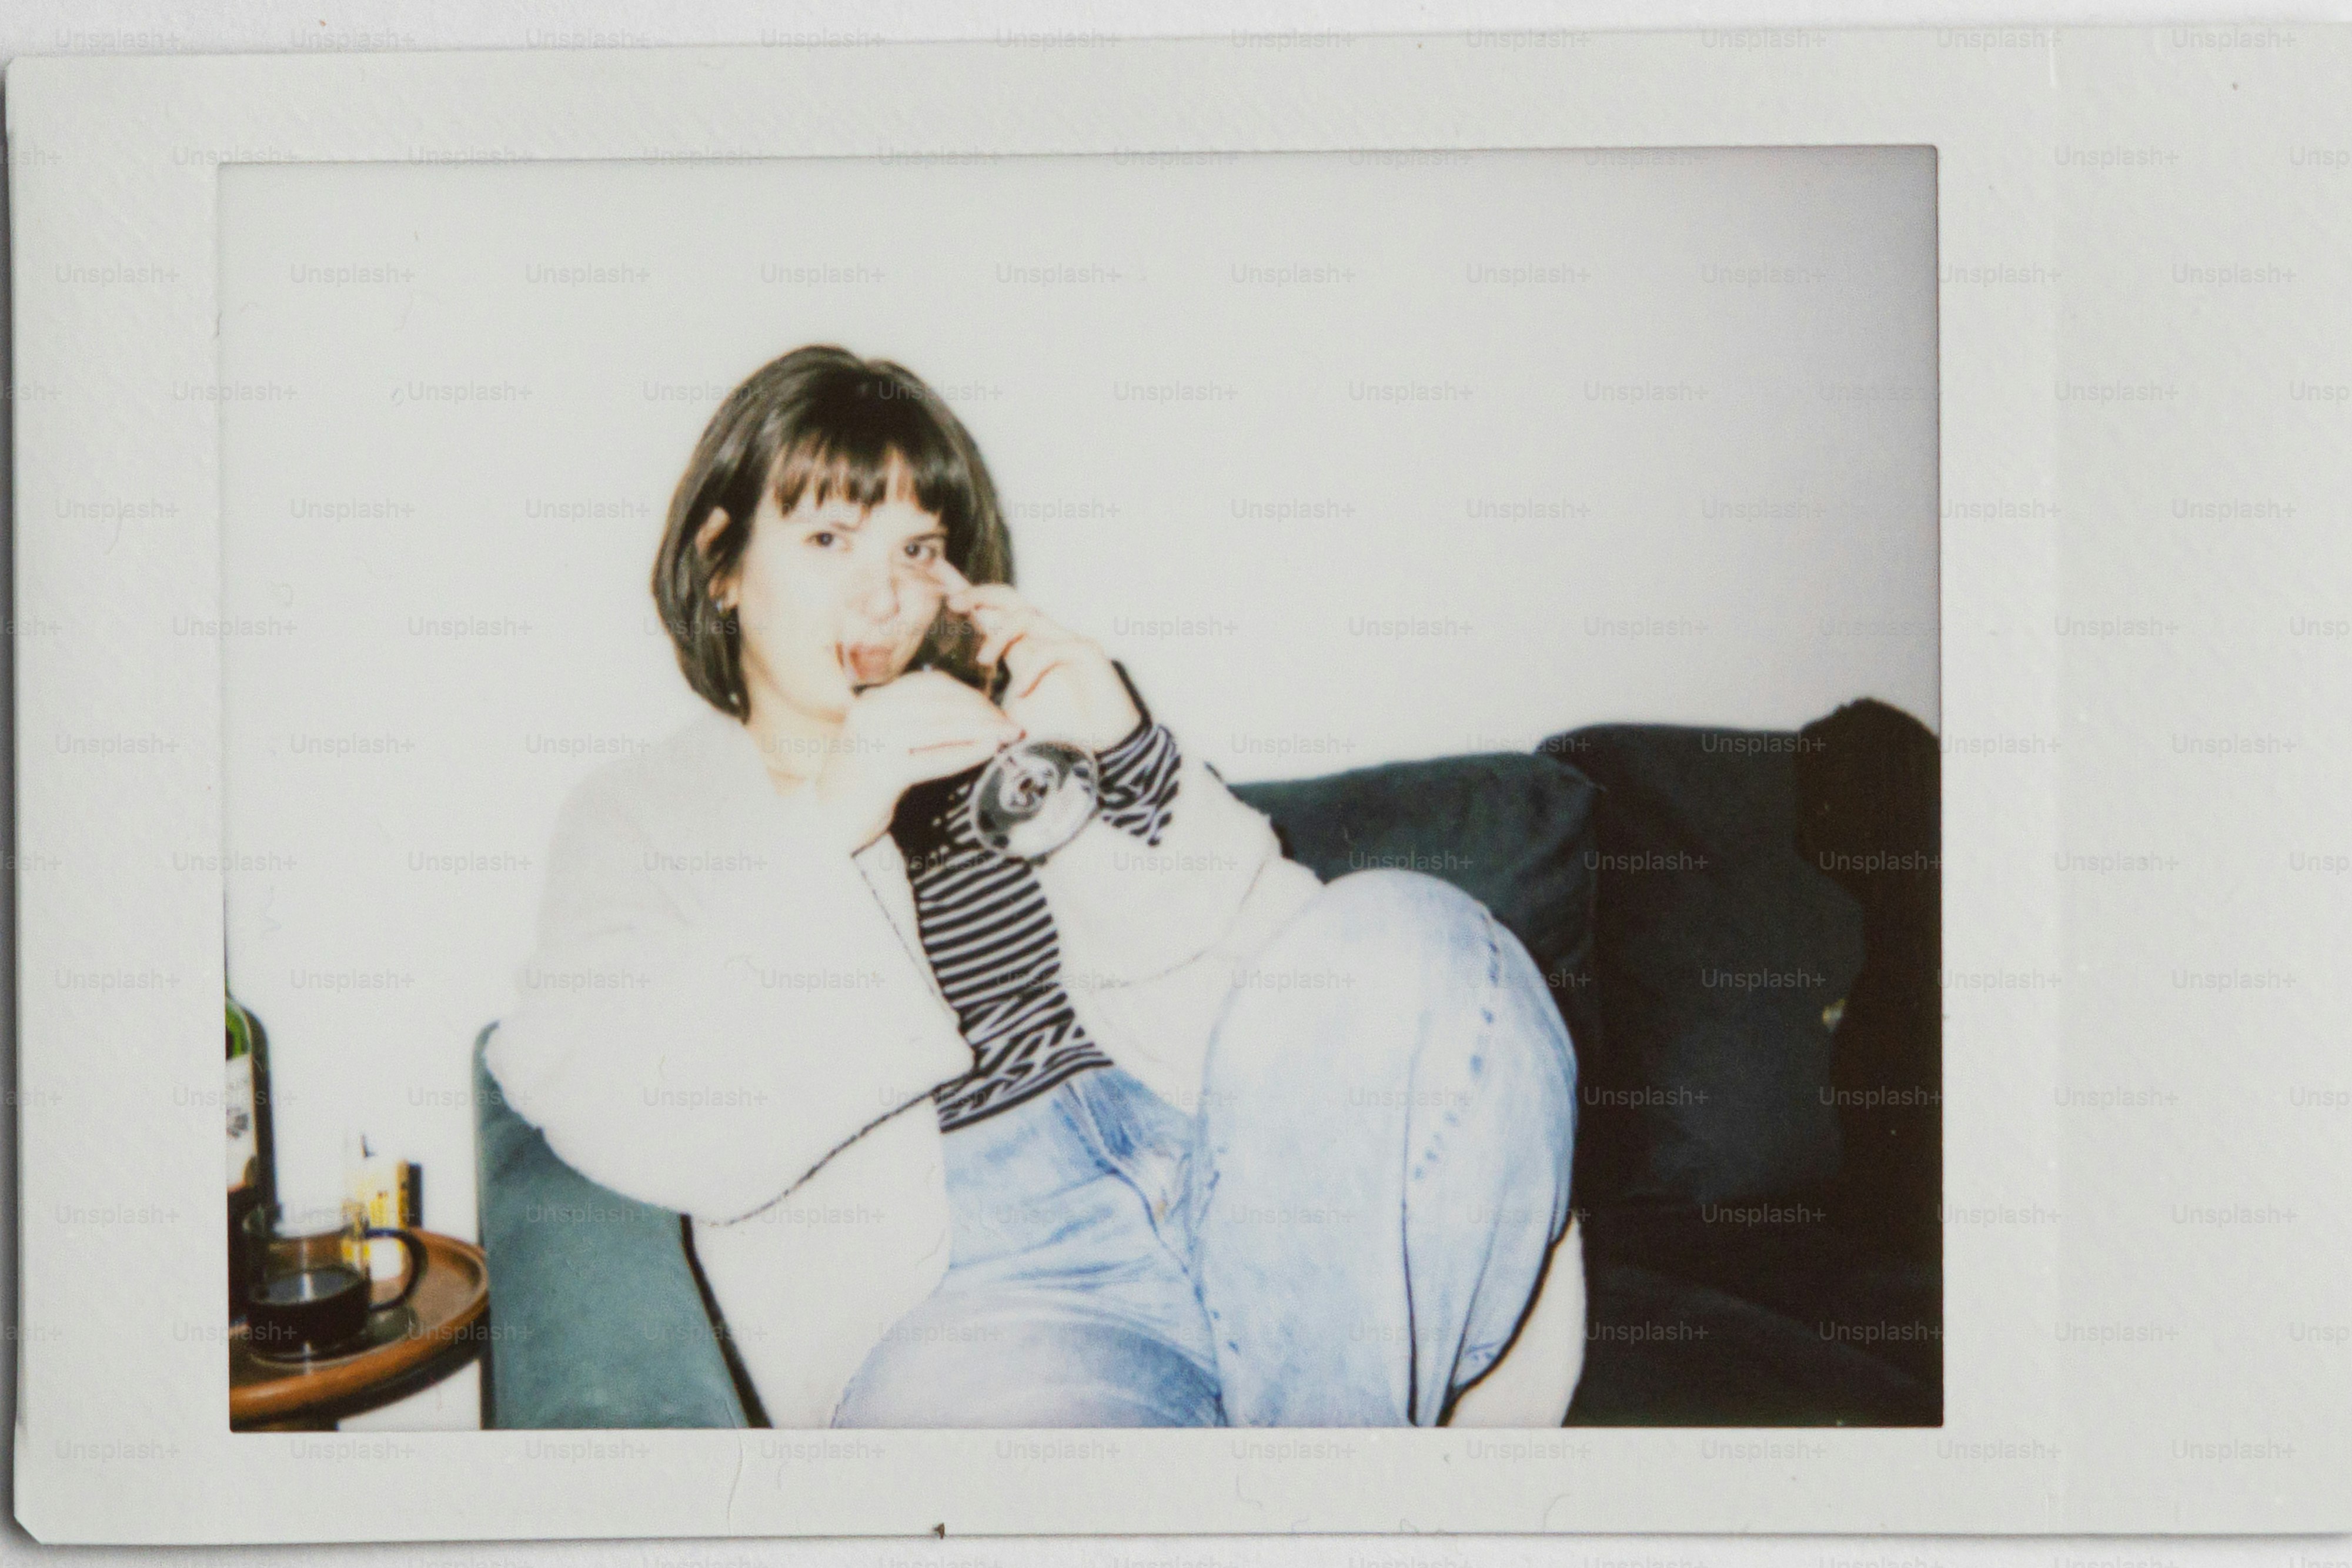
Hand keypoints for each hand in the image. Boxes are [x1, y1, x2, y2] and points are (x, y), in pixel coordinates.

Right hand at [807, 669, 1023, 852]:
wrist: (826, 820)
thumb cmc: (865, 784)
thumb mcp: (890, 742)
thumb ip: (921, 724)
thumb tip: (979, 717)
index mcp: (873, 701)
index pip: (931, 685)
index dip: (970, 695)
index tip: (997, 710)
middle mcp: (870, 713)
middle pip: (940, 702)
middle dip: (983, 712)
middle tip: (1013, 725)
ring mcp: (874, 740)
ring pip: (941, 726)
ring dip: (982, 730)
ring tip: (1008, 737)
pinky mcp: (881, 771)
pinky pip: (934, 758)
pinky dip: (966, 753)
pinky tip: (989, 753)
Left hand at [925, 559, 1141, 753]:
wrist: (1103, 745)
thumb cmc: (1060, 728)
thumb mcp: (1009, 720)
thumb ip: (985, 709)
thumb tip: (952, 711)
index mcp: (1022, 647)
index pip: (989, 612)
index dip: (965, 592)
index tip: (937, 573)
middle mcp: (1041, 637)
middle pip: (1007, 598)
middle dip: (978, 594)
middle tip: (953, 602)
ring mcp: (1064, 641)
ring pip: (1026, 615)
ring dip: (1000, 635)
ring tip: (983, 661)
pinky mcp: (1085, 652)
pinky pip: (1051, 649)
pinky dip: (1033, 668)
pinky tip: (1023, 691)